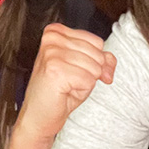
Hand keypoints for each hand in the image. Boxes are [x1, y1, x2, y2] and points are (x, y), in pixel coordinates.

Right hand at [15, 24, 116, 142]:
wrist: (38, 116)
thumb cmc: (57, 93)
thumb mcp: (82, 68)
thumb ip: (99, 58)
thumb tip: (110, 61)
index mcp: (56, 32)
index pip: (96, 41)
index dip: (96, 61)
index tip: (80, 71)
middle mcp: (52, 39)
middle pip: (97, 53)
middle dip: (91, 72)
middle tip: (71, 82)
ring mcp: (52, 54)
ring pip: (94, 67)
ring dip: (85, 82)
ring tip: (67, 86)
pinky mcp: (55, 70)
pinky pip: (88, 80)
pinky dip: (81, 90)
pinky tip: (65, 91)